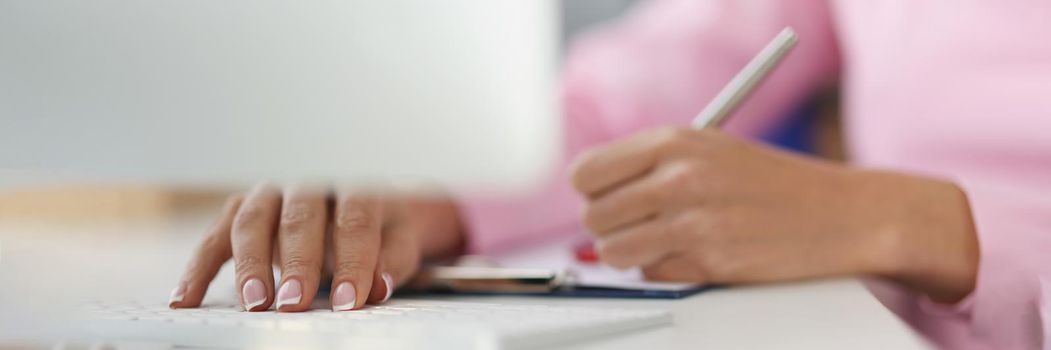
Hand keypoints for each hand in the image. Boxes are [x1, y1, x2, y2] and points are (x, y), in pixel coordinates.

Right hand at [168, 184, 463, 310]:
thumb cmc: (376, 224)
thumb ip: (392, 260)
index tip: (350, 300)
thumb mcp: (396, 238)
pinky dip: (196, 270)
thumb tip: (378, 286)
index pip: (354, 217)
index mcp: (352, 180)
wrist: (353, 201)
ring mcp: (267, 192)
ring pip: (251, 221)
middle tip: (295, 302)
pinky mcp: (238, 211)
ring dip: (251, 264)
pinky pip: (213, 239)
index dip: (353, 260)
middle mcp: (305, 180)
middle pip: (299, 217)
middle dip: (297, 263)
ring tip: (255, 303)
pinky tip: (185, 299)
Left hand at [570, 127, 977, 302]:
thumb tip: (592, 195)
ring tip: (667, 242)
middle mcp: (679, 176)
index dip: (593, 192)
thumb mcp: (709, 150)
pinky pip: (652, 275)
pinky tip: (701, 255)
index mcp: (674, 140)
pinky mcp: (709, 260)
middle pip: (593, 214)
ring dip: (632, 254)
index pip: (586, 171)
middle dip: (610, 227)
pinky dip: (667, 271)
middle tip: (641, 226)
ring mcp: (694, 219)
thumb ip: (651, 165)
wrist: (845, 213)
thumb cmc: (774, 183)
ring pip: (614, 251)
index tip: (608, 199)